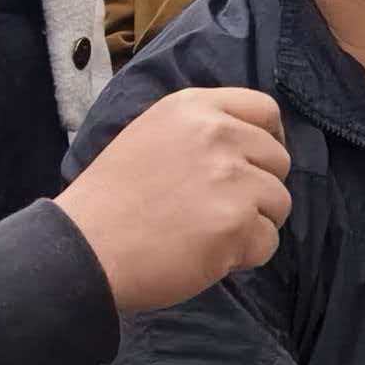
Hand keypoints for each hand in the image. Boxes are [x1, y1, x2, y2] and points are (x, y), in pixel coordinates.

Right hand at [56, 86, 288, 313]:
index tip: (257, 163)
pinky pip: (268, 242)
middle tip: (221, 210)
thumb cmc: (111, 200)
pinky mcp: (236, 223)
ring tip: (210, 235)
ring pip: (279, 203)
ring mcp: (230, 178)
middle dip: (260, 189)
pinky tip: (208, 256)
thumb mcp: (150, 135)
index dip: (269, 139)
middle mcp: (218, 134)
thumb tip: (246, 145)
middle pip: (278, 160)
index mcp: (194, 108)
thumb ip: (198, 131)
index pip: (264, 109)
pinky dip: (245, 256)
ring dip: (254, 224)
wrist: (86, 247)